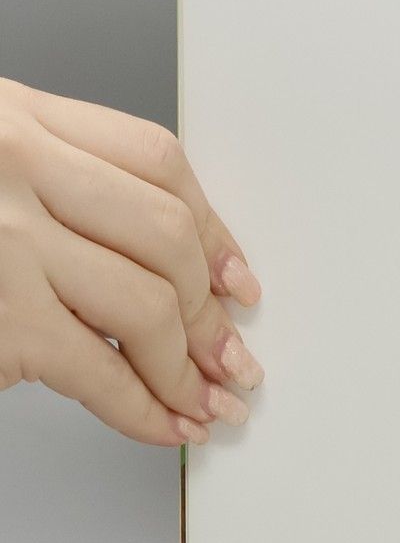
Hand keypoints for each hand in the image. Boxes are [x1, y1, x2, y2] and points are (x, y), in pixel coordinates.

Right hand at [0, 79, 260, 446]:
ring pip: (146, 305)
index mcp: (15, 117)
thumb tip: (168, 267)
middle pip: (165, 236)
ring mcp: (4, 242)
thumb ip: (52, 187)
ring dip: (187, 367)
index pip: (157, 161)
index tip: (234, 277)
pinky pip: (99, 370)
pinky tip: (162, 424)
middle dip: (208, 310)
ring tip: (205, 401)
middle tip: (229, 357)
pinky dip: (143, 408)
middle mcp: (14, 166)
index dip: (210, 227)